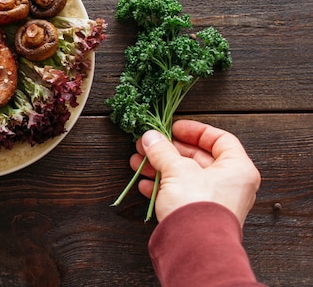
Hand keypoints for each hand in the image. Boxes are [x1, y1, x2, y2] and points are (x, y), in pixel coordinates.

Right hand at [130, 120, 260, 225]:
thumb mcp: (177, 170)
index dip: (195, 131)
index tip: (173, 128)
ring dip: (161, 167)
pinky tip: (145, 185)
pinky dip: (163, 188)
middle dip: (169, 150)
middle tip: (149, 144)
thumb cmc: (196, 204)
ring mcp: (215, 201)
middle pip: (198, 158)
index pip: (220, 139)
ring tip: (138, 162)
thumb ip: (163, 150)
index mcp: (237, 168)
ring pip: (186, 177)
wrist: (195, 248)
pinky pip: (181, 195)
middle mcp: (231, 185)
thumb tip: (150, 137)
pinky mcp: (200, 216)